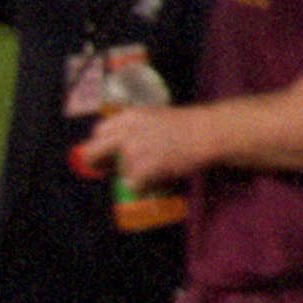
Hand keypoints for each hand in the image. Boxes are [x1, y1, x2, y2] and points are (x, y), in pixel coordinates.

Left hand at [81, 104, 208, 188]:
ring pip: (120, 171)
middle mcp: (126, 131)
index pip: (99, 131)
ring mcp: (133, 150)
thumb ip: (135, 127)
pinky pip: (133, 185)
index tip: (106, 152)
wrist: (208, 132)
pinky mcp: (144, 168)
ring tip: (153, 171)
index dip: (100, 143)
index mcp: (129, 115)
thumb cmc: (188, 124)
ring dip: (133, 174)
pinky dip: (143, 186)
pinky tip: (156, 181)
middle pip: (94, 151)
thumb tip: (119, 147)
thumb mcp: (155, 116)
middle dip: (97, 162)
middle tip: (106, 169)